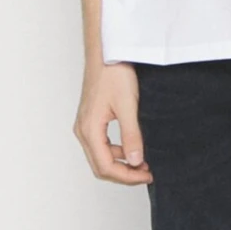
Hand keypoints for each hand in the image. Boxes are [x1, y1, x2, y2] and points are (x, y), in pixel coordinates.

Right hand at [77, 62, 154, 184]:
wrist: (106, 52)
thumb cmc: (114, 73)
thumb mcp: (127, 106)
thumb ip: (131, 135)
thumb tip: (136, 161)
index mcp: (89, 129)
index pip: (106, 166)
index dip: (127, 176)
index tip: (146, 175)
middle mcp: (83, 130)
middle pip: (100, 166)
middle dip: (123, 174)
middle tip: (146, 173)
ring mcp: (86, 125)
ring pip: (100, 157)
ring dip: (121, 164)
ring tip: (142, 162)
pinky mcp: (91, 119)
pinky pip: (101, 145)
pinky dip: (117, 152)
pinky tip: (132, 147)